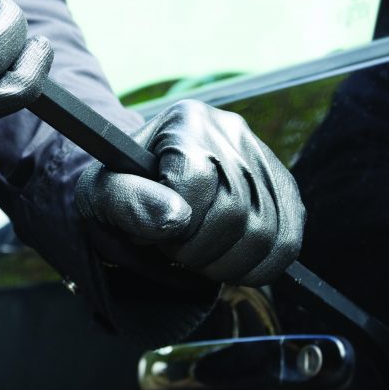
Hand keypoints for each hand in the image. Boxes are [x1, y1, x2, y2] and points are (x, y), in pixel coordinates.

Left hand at [76, 100, 303, 286]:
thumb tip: (174, 216)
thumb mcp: (100, 194)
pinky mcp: (283, 189)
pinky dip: (256, 267)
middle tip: (176, 250)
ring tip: (198, 255)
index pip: (198, 182)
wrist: (143, 191)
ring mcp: (263, 159)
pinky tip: (225, 260)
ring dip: (226, 264)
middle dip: (199, 250)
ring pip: (267, 234)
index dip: (176, 225)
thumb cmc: (121, 192)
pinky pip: (288, 242)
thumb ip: (128, 201)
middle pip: (236, 212)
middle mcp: (231, 130)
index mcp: (185, 122)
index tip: (157, 233)